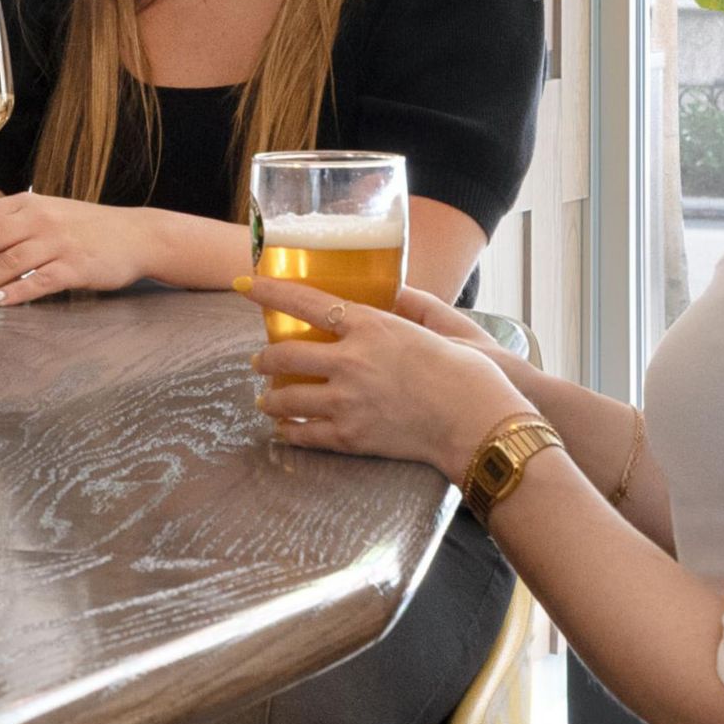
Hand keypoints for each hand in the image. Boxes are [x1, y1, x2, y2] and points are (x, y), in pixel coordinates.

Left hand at [0, 191, 132, 306]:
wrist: (136, 235)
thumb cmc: (84, 228)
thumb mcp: (44, 214)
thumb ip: (8, 222)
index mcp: (26, 203)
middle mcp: (39, 218)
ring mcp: (58, 242)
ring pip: (7, 262)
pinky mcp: (76, 266)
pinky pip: (39, 280)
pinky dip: (16, 292)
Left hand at [243, 278, 521, 466]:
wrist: (478, 422)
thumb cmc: (467, 372)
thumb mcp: (436, 327)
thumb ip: (409, 308)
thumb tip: (393, 291)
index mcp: (370, 326)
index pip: (304, 302)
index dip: (269, 293)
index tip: (245, 286)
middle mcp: (351, 361)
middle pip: (285, 355)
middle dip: (264, 358)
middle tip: (259, 360)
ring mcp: (347, 401)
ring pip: (287, 397)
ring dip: (269, 397)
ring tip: (265, 398)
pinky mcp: (351, 436)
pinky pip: (304, 433)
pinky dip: (288, 430)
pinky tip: (283, 429)